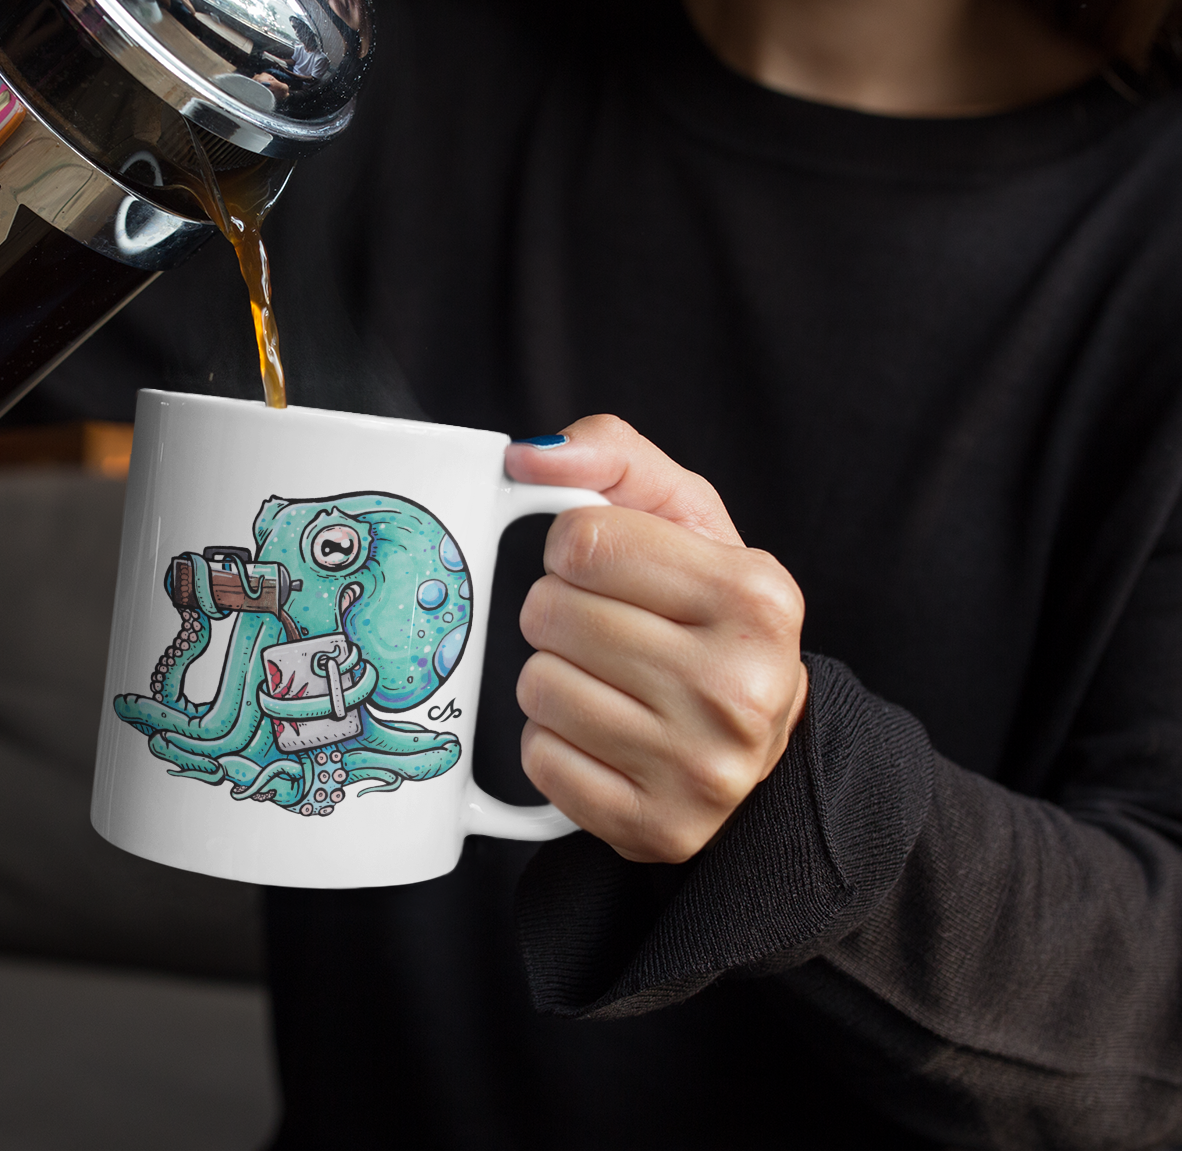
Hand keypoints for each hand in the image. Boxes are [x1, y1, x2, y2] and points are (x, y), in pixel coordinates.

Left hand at [506, 415, 807, 862]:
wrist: (753, 740)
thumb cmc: (705, 613)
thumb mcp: (684, 518)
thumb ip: (611, 457)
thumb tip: (528, 457)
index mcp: (758, 595)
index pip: (582, 541)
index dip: (573, 548)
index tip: (605, 568)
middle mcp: (742, 687)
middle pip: (551, 613)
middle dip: (559, 611)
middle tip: (606, 630)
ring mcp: (703, 769)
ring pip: (537, 686)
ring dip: (553, 676)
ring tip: (609, 681)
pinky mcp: (658, 828)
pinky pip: (541, 760)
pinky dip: (556, 743)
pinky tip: (605, 736)